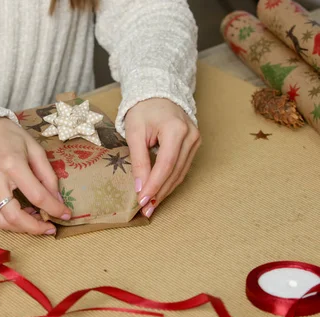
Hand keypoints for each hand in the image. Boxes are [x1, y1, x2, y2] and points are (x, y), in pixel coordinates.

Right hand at [0, 118, 71, 233]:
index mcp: (12, 164)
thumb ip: (48, 175)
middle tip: (50, 228)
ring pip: (2, 221)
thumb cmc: (10, 136)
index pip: (36, 195)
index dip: (54, 208)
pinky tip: (23, 214)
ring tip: (37, 221)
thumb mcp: (35, 149)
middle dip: (35, 228)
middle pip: (14, 216)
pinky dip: (11, 220)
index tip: (66, 214)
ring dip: (22, 228)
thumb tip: (57, 200)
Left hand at [124, 98, 200, 217]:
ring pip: (180, 173)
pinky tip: (159, 192)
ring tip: (151, 205)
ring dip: (165, 190)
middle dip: (159, 192)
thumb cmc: (143, 110)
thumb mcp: (134, 132)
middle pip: (175, 172)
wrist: (157, 94)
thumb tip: (139, 187)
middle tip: (145, 209)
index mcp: (176, 130)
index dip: (154, 185)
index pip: (166, 164)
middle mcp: (190, 136)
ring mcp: (195, 141)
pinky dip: (170, 181)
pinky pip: (182, 168)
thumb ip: (138, 160)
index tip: (142, 200)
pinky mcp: (193, 145)